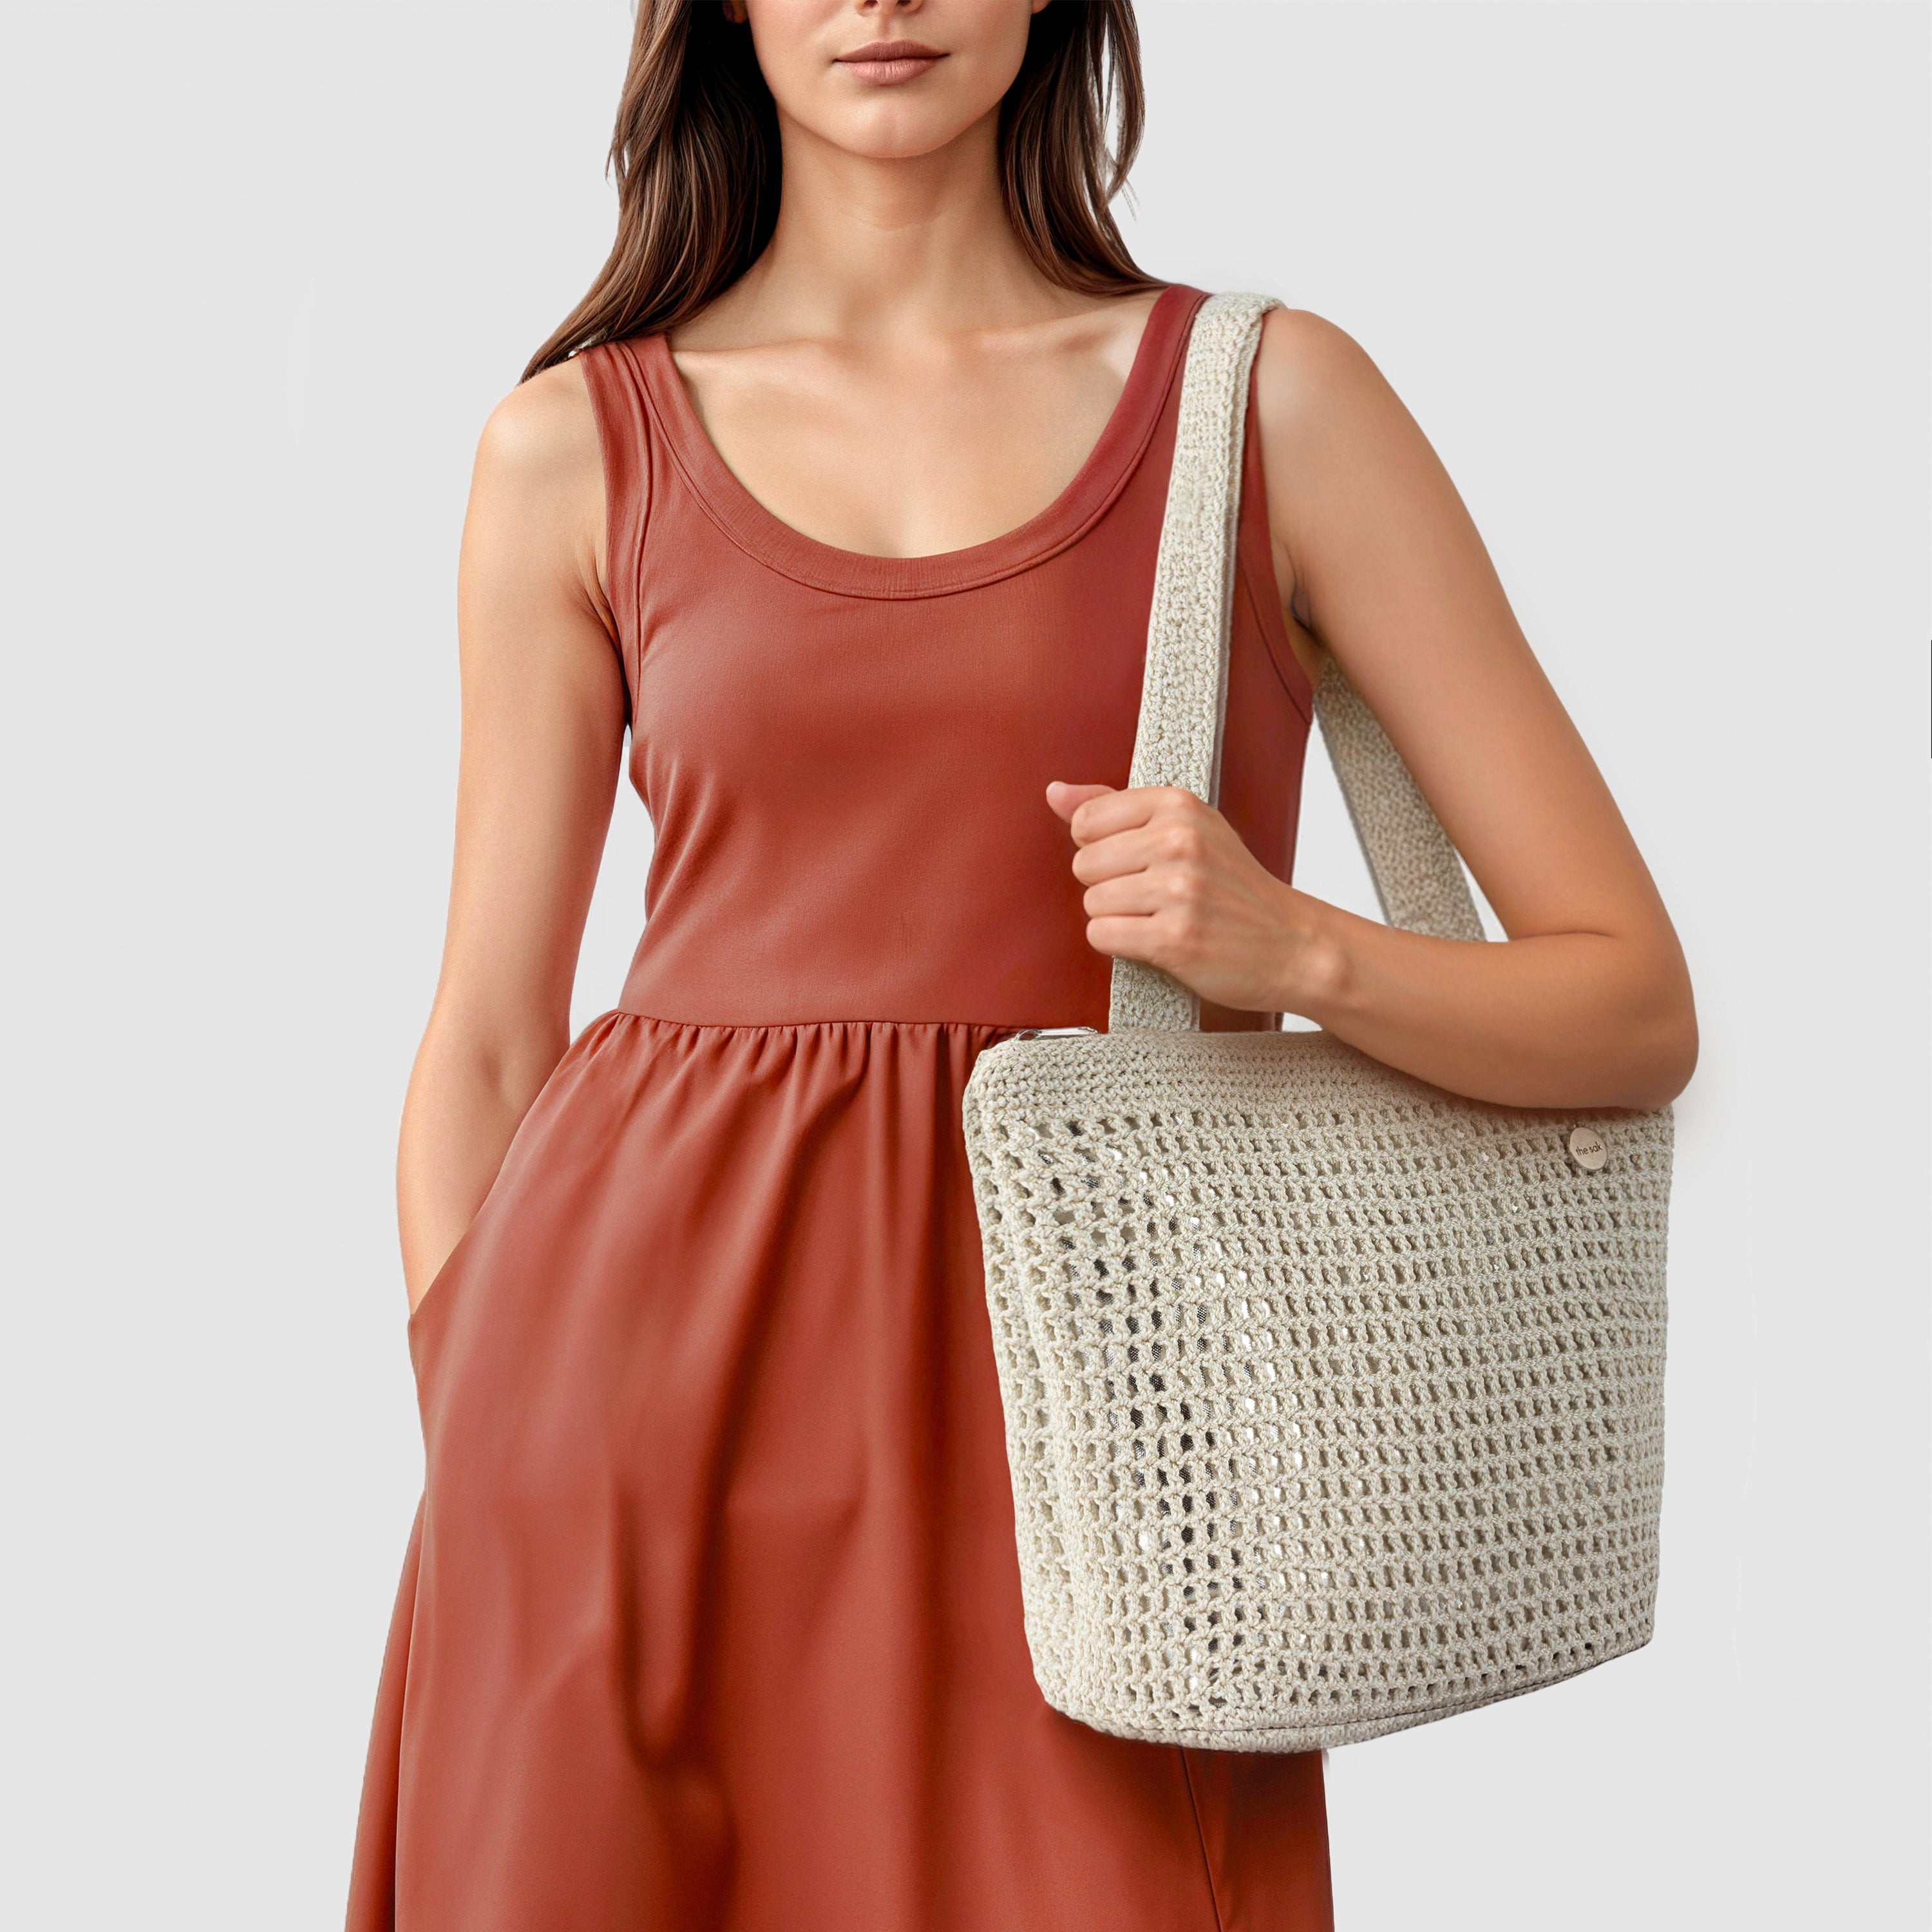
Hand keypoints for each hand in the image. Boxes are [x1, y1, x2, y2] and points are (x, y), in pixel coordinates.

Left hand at [1046, 781, 1332, 1015]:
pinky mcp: (1174, 939)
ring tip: (1158, 918)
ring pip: (1092, 903)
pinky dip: (1120, 944)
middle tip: (1153, 895)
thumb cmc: (1236, 888)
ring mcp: (1178, 890)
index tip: (1138, 860)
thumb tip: (1055, 792)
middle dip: (1108, 886)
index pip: (1086, 819)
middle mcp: (1179, 841)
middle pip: (1084, 864)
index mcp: (1178, 805)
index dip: (1101, 847)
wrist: (1293, 945)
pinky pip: (1102, 936)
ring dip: (1117, 919)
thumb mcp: (1187, 828)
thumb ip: (1115, 806)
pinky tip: (1154, 940)